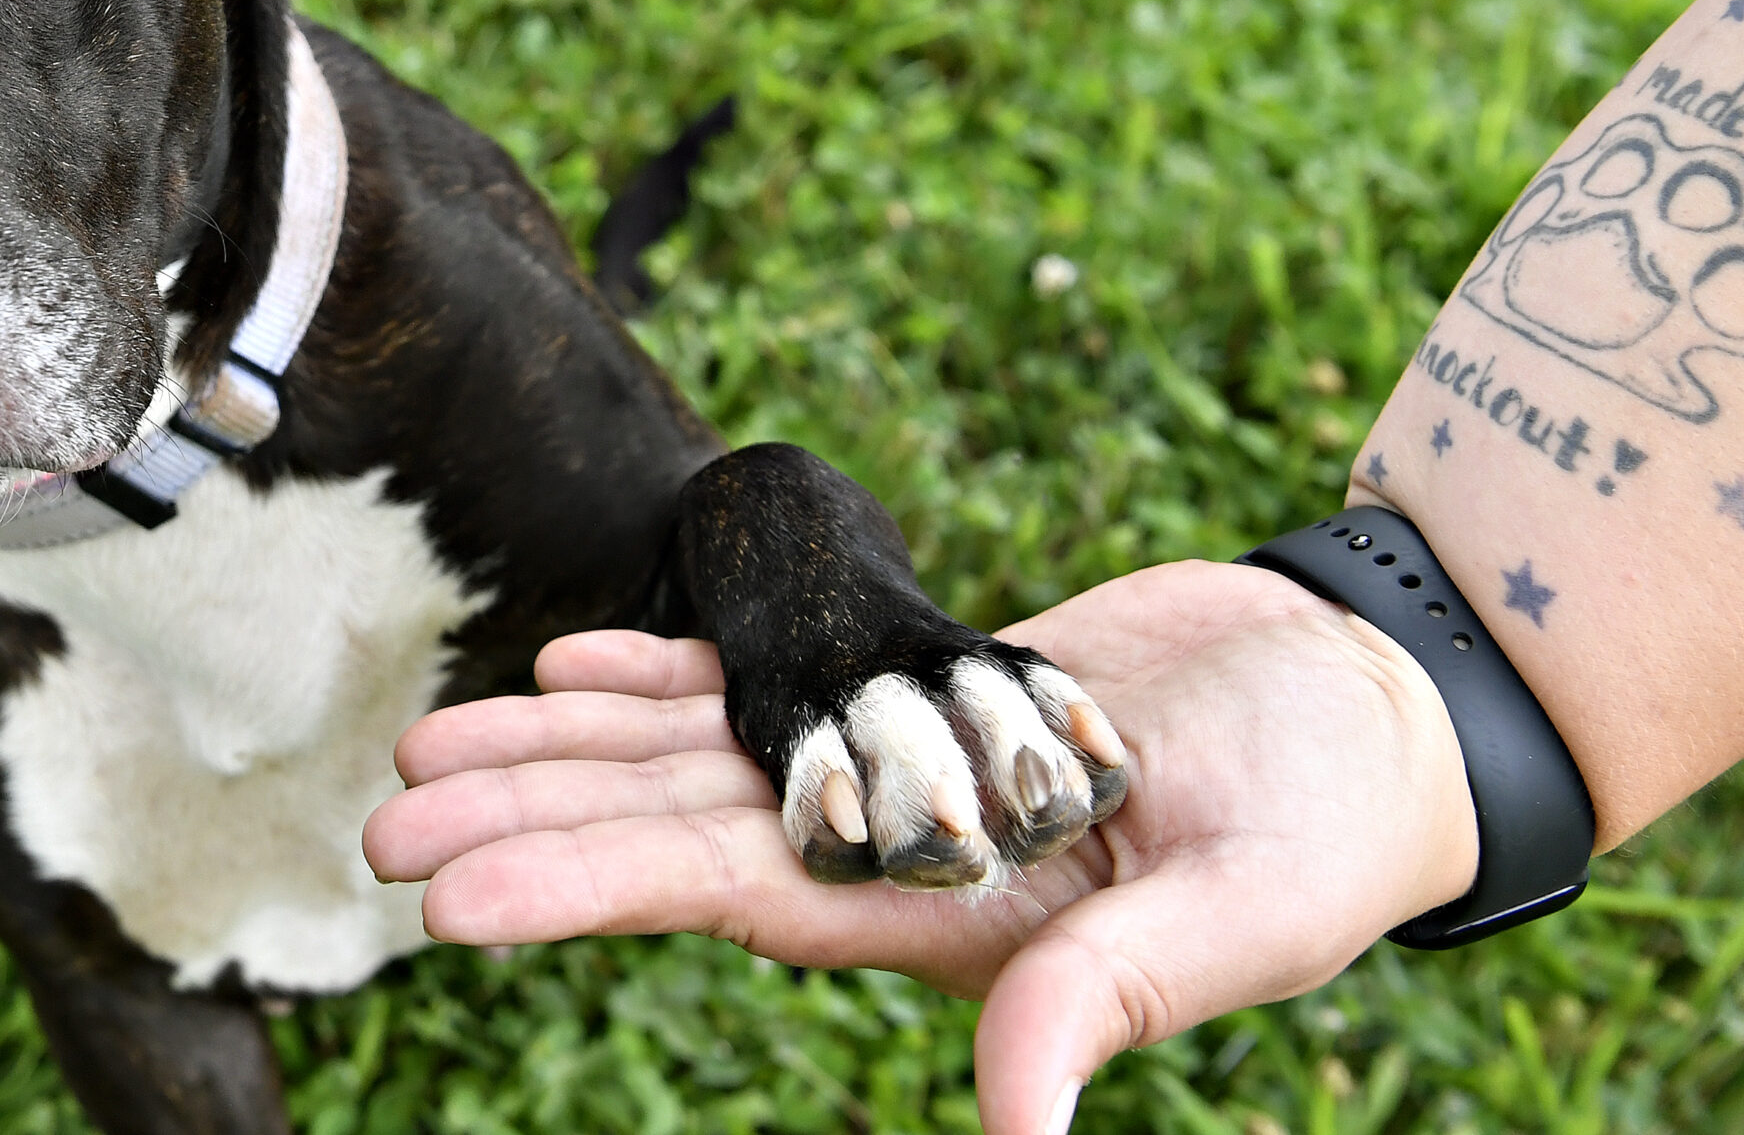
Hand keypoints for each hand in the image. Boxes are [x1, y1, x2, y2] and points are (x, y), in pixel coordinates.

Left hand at [364, 561, 1478, 1134]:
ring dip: (560, 740)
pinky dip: (667, 669)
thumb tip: (1016, 1125)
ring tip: (429, 739)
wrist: (1361, 714)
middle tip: (381, 816)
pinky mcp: (918, 687)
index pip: (725, 898)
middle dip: (528, 816)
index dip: (584, 889)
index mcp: (941, 914)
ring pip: (691, 751)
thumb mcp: (1239, 918)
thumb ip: (1113, 999)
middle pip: (668, 828)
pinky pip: (765, 682)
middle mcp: (888, 848)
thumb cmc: (1328, 826)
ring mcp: (893, 768)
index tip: (451, 892)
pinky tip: (572, 656)